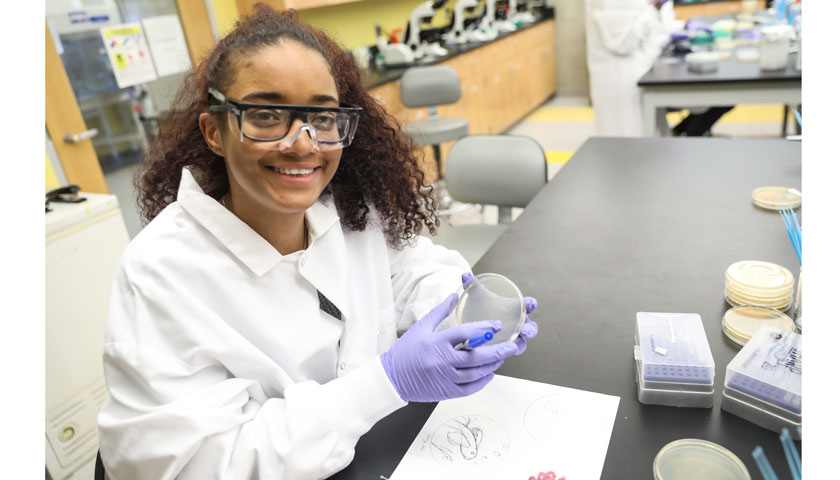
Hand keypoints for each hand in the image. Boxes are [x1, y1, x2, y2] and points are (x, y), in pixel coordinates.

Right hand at [381, 293, 519, 402]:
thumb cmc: (406, 351)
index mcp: (436, 343)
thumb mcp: (421, 327)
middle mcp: (442, 361)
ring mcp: (445, 378)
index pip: (465, 333)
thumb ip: (439, 312)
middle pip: (476, 356)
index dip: (483, 328)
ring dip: (492, 365)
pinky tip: (489, 373)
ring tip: (502, 358)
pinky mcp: (446, 392)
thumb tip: (454, 296)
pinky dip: (483, 381)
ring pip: (476, 373)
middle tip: (512, 346)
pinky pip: (470, 388)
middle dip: (497, 351)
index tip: (497, 325)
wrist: (392, 378)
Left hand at [461, 272, 538, 355]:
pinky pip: (509, 351)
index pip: (527, 305)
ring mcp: (512, 336)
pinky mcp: (505, 347)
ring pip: (521, 342)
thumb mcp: (477, 295)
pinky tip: (502, 354)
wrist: (474, 319)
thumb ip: (472, 285)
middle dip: (530, 329)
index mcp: (515, 308)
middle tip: (526, 331)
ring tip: (515, 346)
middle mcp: (517, 323)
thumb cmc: (481, 305)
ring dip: (520, 344)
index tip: (530, 303)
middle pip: (530, 327)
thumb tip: (464, 275)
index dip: (530, 304)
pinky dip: (507, 353)